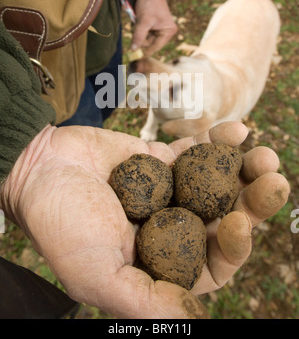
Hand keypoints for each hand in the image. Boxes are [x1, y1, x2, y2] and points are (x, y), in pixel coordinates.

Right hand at [0, 122, 289, 318]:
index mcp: (160, 263)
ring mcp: (170, 191)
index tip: (238, 221)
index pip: (211, 263)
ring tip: (265, 155)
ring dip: (245, 170)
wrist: (37, 168)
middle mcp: (171, 228)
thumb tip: (195, 322)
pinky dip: (218, 141)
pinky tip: (237, 131)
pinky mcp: (162, 158)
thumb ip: (146, 300)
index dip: (234, 246)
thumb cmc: (61, 224)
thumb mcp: (97, 274)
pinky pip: (197, 150)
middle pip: (224, 218)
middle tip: (273, 179)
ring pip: (218, 183)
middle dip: (253, 202)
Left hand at [131, 0, 177, 56]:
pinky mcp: (153, 25)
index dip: (144, 52)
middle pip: (149, 43)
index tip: (134, 58)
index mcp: (168, 32)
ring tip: (138, 20)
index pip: (155, 47)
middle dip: (140, 38)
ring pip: (145, 38)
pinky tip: (137, 19)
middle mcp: (165, 32)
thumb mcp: (143, 22)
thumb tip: (133, 50)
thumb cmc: (149, 3)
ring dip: (138, 32)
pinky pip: (144, 32)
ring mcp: (159, 28)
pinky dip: (138, 28)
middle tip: (136, 28)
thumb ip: (138, 37)